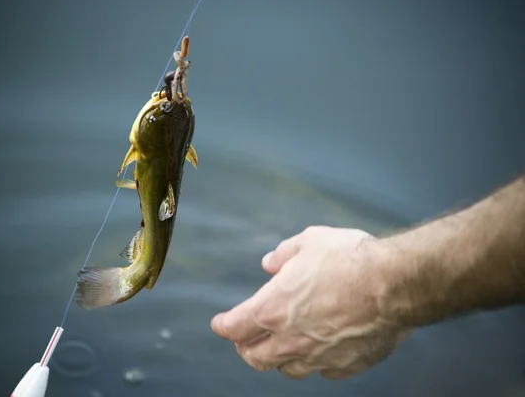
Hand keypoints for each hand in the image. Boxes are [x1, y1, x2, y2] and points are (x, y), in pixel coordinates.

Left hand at [210, 226, 412, 379]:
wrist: (393, 283)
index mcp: (272, 308)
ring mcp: (318, 356)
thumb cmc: (350, 259)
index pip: (235, 327)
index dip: (223, 326)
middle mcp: (291, 339)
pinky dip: (317, 363)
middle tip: (246, 341)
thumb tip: (270, 263)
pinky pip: (324, 371)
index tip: (220, 324)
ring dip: (279, 359)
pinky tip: (321, 352)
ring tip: (281, 348)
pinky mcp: (346, 364)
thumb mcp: (309, 242)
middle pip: (255, 358)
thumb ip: (284, 254)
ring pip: (288, 370)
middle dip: (246, 349)